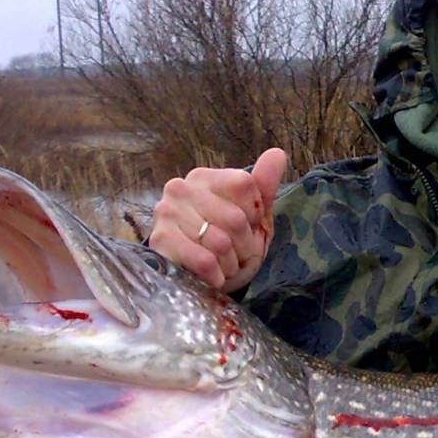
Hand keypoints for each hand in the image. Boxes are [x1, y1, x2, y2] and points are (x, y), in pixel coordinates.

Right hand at [148, 147, 287, 291]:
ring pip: (221, 242)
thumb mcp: (252, 218)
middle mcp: (181, 188)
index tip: (247, 228)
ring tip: (223, 266)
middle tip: (236, 255)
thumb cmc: (227, 248)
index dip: (254, 215)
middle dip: (244, 246)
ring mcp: (167, 213)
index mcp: (204, 178)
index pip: (244, 185)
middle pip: (235, 218)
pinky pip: (205, 261)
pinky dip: (217, 276)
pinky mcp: (160, 242)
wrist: (198, 283)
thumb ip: (263, 186)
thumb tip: (278, 153)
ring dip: (230, 264)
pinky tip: (213, 278)